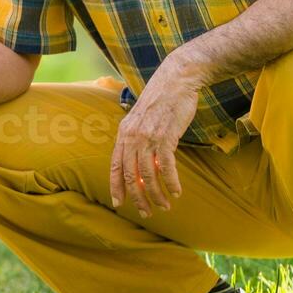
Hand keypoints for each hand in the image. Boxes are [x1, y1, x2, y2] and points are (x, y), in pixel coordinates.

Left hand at [108, 74, 197, 217]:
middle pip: (131, 175)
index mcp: (124, 133)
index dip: (116, 186)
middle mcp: (132, 136)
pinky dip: (171, 182)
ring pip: (148, 175)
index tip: (118, 203)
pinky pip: (166, 167)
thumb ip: (137, 139)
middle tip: (146, 213)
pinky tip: (177, 192)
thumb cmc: (161, 100)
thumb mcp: (141, 118)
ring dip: (156, 194)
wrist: (176, 79)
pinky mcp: (166, 136)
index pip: (115, 166)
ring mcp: (148, 137)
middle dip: (138, 198)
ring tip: (165, 206)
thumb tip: (141, 166)